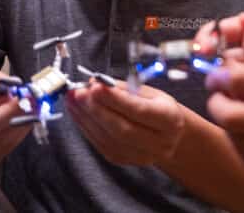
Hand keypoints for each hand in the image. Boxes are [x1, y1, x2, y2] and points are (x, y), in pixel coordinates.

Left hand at [66, 80, 184, 165]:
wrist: (169, 135)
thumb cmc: (159, 108)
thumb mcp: (151, 93)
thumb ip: (124, 89)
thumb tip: (96, 83)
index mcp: (170, 120)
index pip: (140, 111)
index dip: (116, 99)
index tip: (95, 86)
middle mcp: (159, 142)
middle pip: (122, 129)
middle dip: (96, 109)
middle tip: (79, 92)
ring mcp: (142, 155)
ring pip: (108, 139)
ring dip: (86, 118)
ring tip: (73, 100)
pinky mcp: (125, 160)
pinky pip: (101, 145)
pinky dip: (87, 128)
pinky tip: (78, 114)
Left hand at [205, 59, 243, 168]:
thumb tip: (238, 75)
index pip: (240, 80)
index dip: (222, 76)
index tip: (219, 73)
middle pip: (232, 114)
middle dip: (216, 102)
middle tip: (217, 93)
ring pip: (240, 140)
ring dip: (227, 126)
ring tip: (229, 113)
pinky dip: (243, 148)